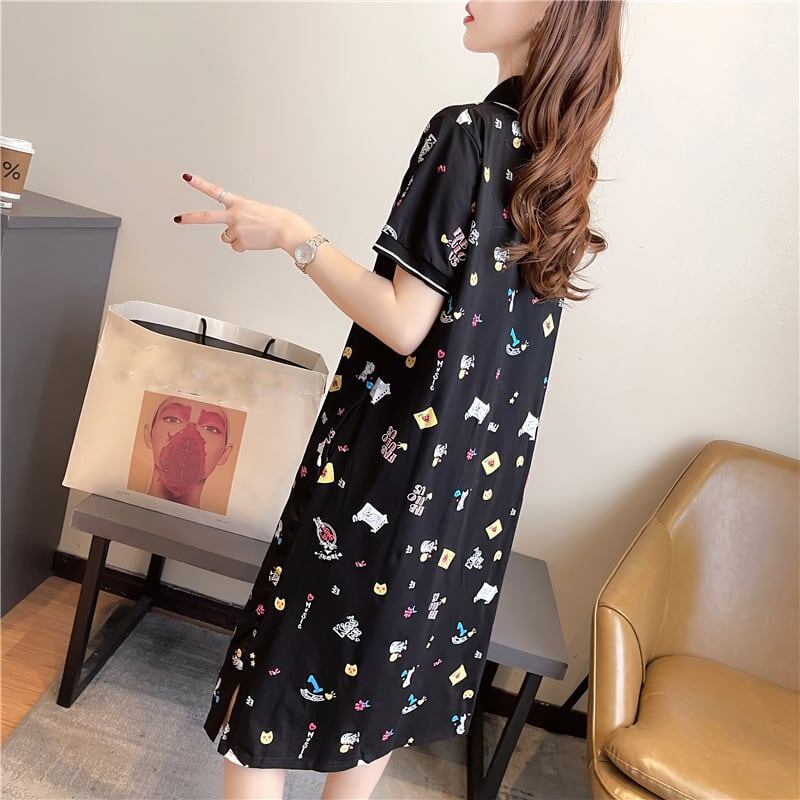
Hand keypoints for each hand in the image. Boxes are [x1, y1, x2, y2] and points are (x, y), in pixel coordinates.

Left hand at [174, 172, 309, 253]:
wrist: (285, 229)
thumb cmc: (274, 219)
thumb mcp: (254, 210)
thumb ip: (238, 216)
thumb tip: (228, 235)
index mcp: (238, 203)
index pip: (215, 191)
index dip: (200, 184)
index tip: (187, 178)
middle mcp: (233, 215)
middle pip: (207, 217)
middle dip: (190, 218)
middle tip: (177, 219)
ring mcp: (235, 229)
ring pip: (226, 238)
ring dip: (236, 237)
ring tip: (252, 234)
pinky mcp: (240, 242)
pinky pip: (236, 247)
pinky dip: (244, 246)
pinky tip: (255, 241)